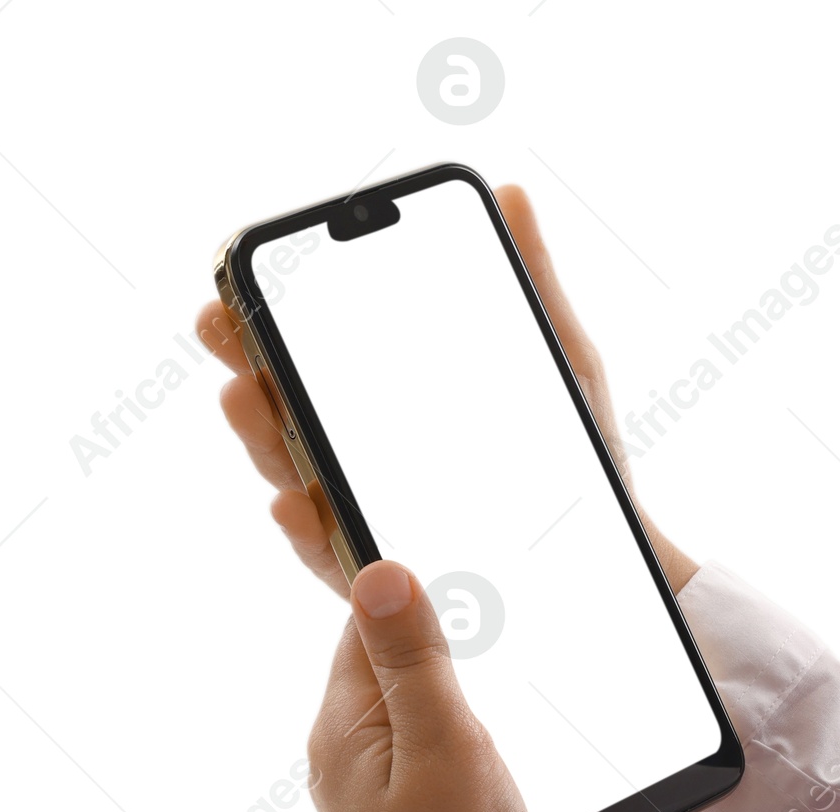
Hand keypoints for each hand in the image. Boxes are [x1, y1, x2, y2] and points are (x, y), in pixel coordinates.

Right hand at [196, 184, 696, 594]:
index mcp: (395, 407)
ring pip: (304, 486)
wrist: (619, 560)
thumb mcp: (562, 368)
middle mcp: (373, 465)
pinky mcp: (401, 588)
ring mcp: (379, 525)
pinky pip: (346, 567)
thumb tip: (509, 194)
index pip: (315, 363)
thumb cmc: (585, 461)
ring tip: (247, 395)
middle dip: (251, 370)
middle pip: (292, 418)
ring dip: (266, 440)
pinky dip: (312, 534)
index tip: (231, 288)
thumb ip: (531, 288)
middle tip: (221, 326)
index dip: (266, 326)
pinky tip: (294, 506)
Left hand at [309, 558, 552, 811]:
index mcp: (341, 732)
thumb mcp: (443, 745)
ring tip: (486, 659)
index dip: (399, 583)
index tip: (439, 544)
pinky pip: (429, 752)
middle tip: (478, 596)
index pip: (360, 623)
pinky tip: (487, 740)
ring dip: (447, 685)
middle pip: (381, 662)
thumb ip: (413, 658)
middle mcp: (345, 761)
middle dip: (426, 630)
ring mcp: (376, 798)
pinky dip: (458, 731)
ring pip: (411, 708)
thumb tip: (375, 569)